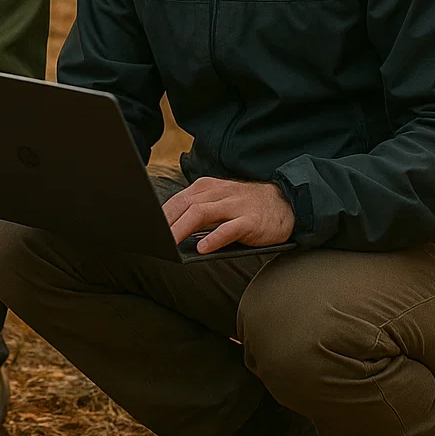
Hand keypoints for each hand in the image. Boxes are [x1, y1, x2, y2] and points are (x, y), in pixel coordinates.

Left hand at [162, 177, 294, 253]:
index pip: (177, 200)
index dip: (160, 215)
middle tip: (152, 239)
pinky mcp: (251, 220)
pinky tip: (202, 248)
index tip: (147, 229)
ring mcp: (235, 205)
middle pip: (185, 205)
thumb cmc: (247, 208)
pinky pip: (229, 229)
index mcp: (207, 187)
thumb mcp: (220, 203)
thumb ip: (198, 212)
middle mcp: (219, 192)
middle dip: (166, 222)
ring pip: (201, 213)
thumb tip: (172, 232)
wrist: (287, 204)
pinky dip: (214, 238)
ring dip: (182, 228)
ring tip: (169, 243)